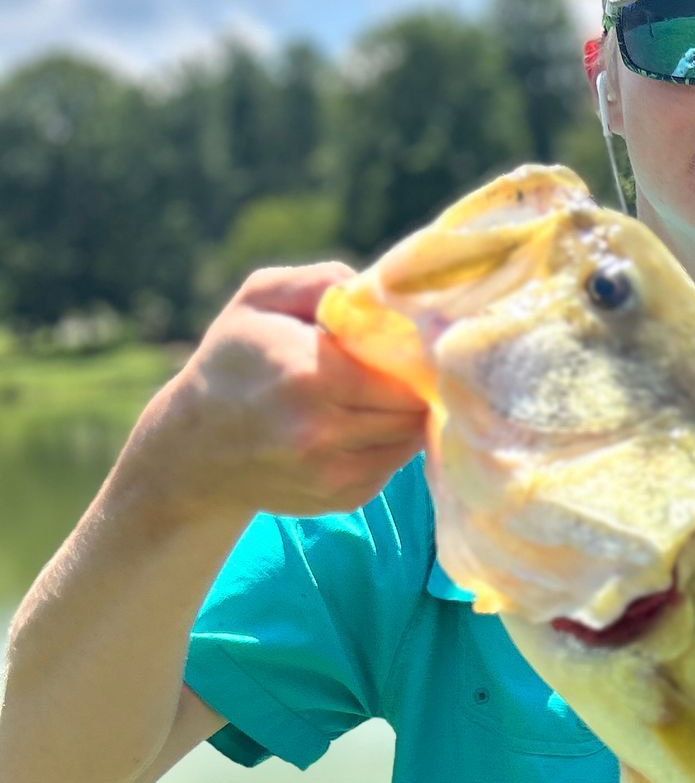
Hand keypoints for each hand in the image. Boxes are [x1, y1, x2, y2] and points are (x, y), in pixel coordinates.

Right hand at [133, 265, 427, 523]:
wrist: (193, 449)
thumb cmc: (232, 361)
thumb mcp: (260, 299)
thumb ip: (323, 283)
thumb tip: (378, 293)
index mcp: (307, 373)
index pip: (402, 370)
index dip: (412, 356)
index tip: (404, 346)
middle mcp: (320, 429)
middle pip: (412, 408)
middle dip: (412, 388)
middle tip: (397, 371)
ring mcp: (331, 472)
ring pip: (409, 440)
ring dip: (402, 418)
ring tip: (374, 398)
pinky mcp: (341, 499)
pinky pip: (392, 467)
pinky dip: (386, 447)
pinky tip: (355, 428)